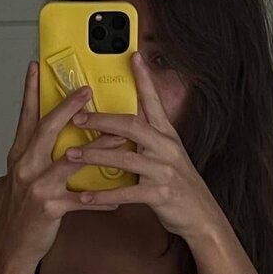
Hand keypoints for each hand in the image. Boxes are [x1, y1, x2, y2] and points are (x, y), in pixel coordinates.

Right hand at [0, 62, 128, 265]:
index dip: (30, 91)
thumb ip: (38, 154)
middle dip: (67, 108)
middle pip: (47, 130)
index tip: (36, 68)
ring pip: (70, 161)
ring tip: (118, 139)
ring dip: (97, 149)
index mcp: (20, 156)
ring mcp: (37, 187)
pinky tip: (116, 197)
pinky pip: (82, 200)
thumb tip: (59, 134)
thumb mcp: (24, 176)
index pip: (26, 117)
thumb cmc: (23, 210)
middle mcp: (26, 167)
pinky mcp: (49, 208)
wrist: (13, 245)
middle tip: (87, 91)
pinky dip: (101, 199)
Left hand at [63, 51, 222, 242]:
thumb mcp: (169, 155)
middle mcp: (166, 148)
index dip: (144, 79)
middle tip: (77, 118)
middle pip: (132, 125)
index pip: (154, 101)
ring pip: (124, 158)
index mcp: (167, 135)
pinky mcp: (159, 194)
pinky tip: (86, 197)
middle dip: (101, 120)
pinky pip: (126, 193)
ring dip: (94, 156)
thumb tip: (125, 125)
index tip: (133, 57)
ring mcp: (164, 170)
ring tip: (70, 156)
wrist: (202, 216)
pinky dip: (104, 196)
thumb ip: (149, 139)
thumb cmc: (180, 186)